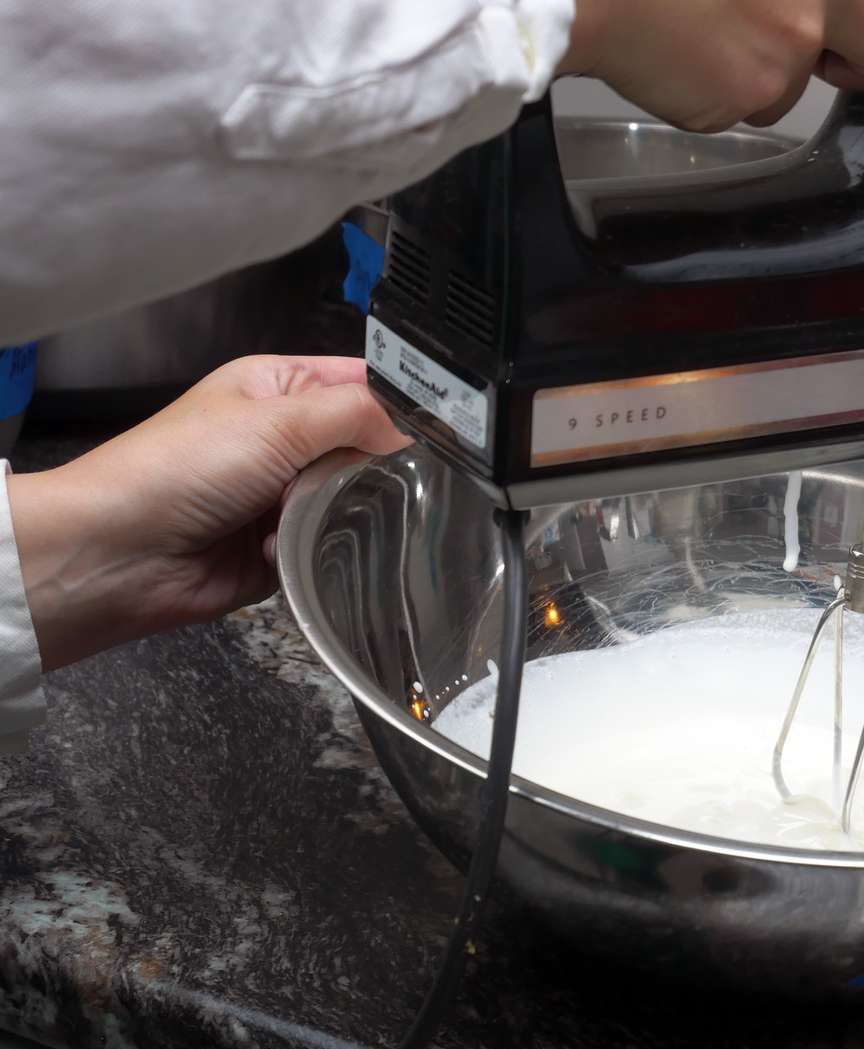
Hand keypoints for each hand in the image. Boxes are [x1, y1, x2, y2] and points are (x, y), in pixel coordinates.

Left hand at [9, 355, 408, 670]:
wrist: (120, 553)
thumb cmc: (182, 469)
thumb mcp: (276, 421)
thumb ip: (355, 414)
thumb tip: (413, 429)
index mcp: (279, 388)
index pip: (361, 382)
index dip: (401, 400)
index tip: (445, 426)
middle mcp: (284, 438)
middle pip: (365, 445)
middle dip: (376, 464)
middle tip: (392, 477)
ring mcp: (283, 494)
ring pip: (353, 499)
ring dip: (344, 510)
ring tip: (332, 513)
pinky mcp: (283, 545)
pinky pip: (330, 544)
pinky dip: (320, 548)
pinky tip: (299, 547)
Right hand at [562, 0, 863, 131]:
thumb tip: (811, 10)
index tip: (853, 36)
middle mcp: (814, 12)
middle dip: (855, 65)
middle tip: (811, 53)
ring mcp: (779, 61)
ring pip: (790, 85)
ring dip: (754, 70)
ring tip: (700, 26)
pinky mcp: (736, 100)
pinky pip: (737, 107)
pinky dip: (710, 88)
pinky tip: (678, 47)